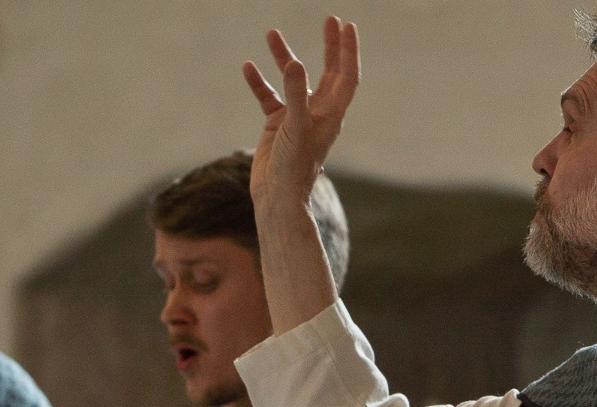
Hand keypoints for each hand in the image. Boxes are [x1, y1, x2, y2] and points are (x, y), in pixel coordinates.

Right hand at [242, 16, 360, 203]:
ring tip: (272, 34)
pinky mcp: (278, 125)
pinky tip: (248, 67)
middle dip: (329, 46)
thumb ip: (294, 94)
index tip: (346, 25)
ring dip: (284, 57)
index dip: (348, 50)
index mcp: (332, 113)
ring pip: (293, 81)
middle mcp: (318, 112)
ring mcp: (297, 118)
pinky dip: (260, 83)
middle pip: (328, 72)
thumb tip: (294, 63)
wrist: (276, 197)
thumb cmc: (294, 167)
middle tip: (329, 19)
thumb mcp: (295, 126)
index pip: (346, 74)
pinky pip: (269, 97)